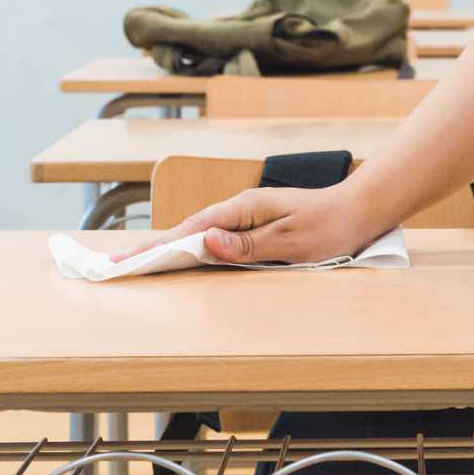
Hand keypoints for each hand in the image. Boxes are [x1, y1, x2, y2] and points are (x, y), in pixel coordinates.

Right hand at [108, 183, 379, 264]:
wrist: (359, 210)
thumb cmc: (331, 228)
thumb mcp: (292, 243)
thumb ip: (249, 244)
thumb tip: (207, 243)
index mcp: (243, 209)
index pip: (190, 231)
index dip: (157, 247)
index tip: (127, 260)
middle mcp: (240, 210)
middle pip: (186, 231)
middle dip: (151, 248)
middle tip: (114, 264)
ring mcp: (246, 217)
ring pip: (198, 235)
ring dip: (167, 248)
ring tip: (135, 263)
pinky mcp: (254, 227)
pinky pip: (215, 239)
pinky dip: (192, 248)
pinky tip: (179, 257)